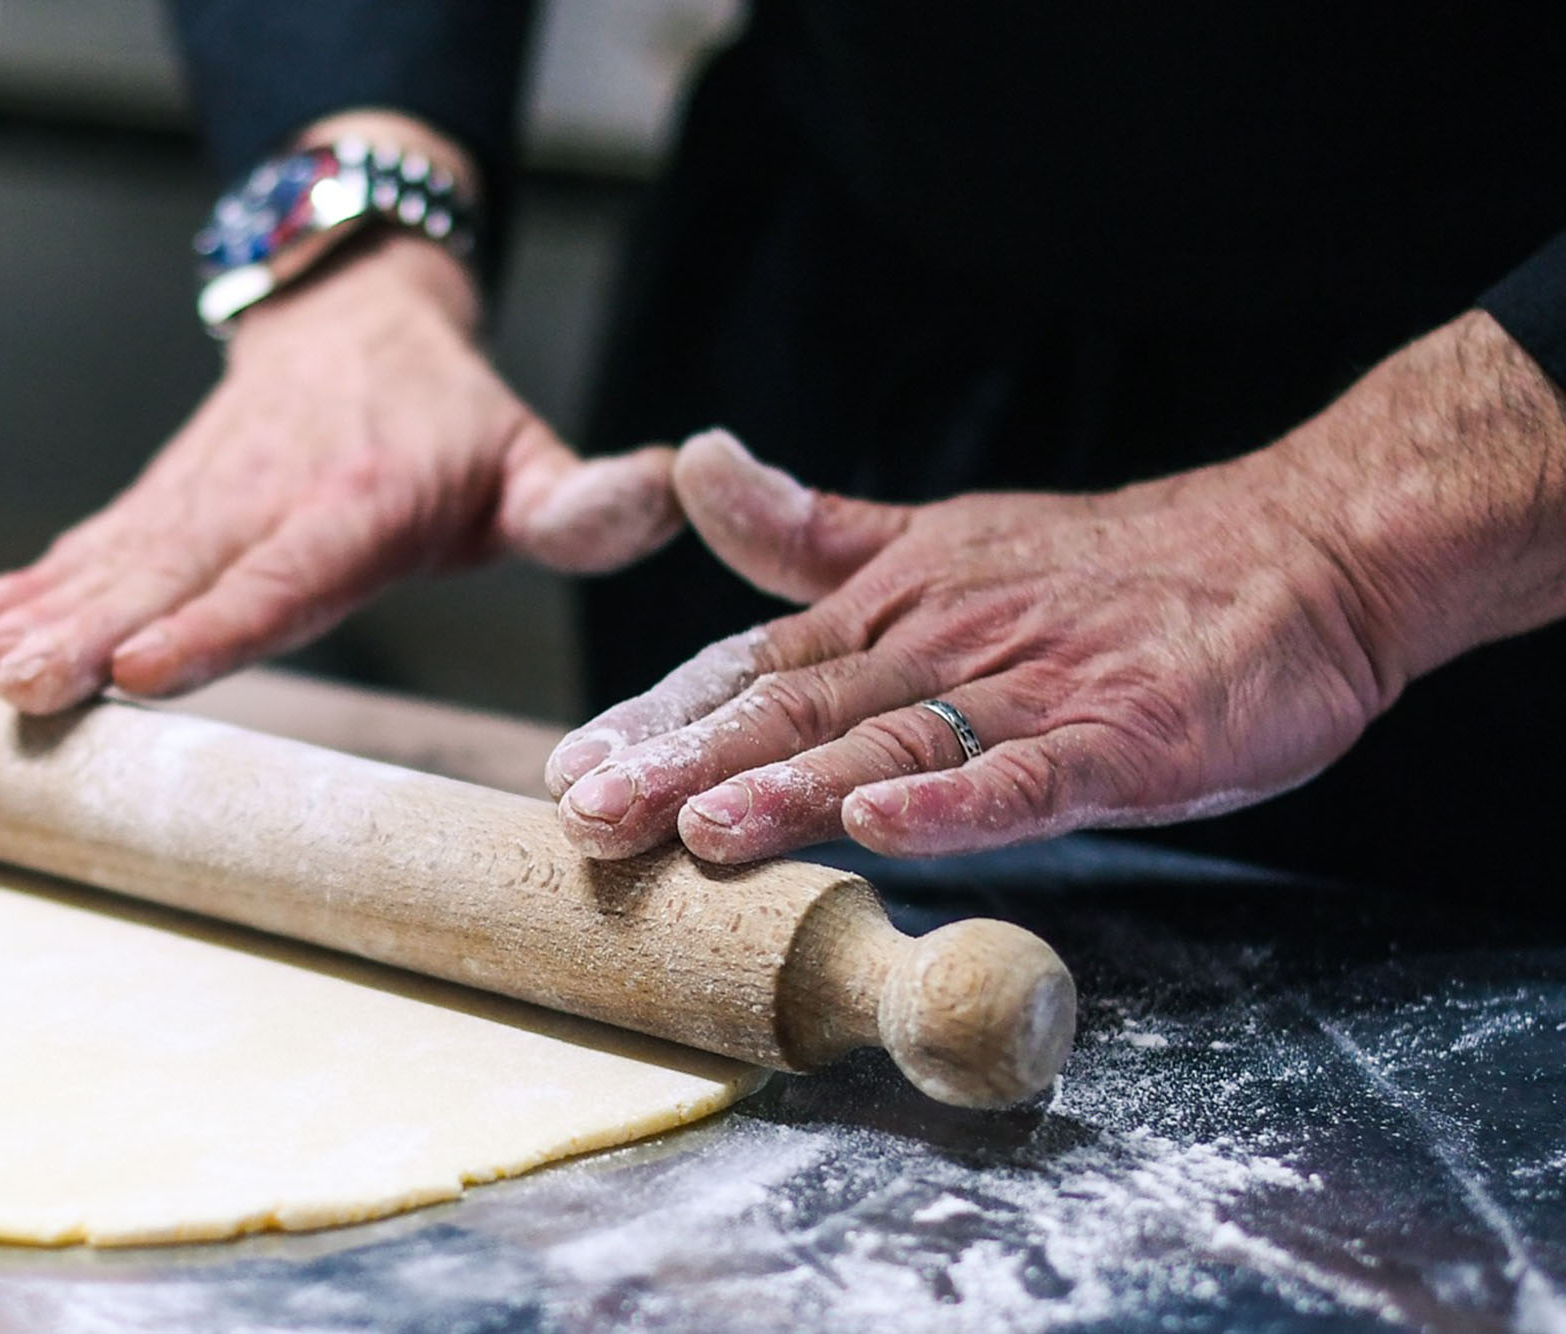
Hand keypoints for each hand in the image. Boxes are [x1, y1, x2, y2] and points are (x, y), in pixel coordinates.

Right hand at [0, 230, 677, 714]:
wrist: (356, 311)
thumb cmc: (449, 419)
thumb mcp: (528, 457)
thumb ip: (583, 501)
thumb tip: (662, 494)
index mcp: (362, 501)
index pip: (287, 572)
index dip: (218, 623)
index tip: (148, 668)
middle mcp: (270, 496)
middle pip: (177, 572)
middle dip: (99, 632)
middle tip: (31, 690)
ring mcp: (206, 492)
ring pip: (121, 556)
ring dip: (53, 612)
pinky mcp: (166, 493)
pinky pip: (99, 536)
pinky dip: (42, 578)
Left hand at [548, 310, 1565, 863]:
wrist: (1291, 555)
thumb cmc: (1105, 571)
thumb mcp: (937, 541)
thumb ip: (813, 531)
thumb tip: (696, 463)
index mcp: (889, 612)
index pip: (751, 664)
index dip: (660, 712)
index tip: (573, 758)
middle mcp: (938, 647)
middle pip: (796, 710)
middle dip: (684, 762)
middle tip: (589, 811)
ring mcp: (1028, 692)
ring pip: (892, 740)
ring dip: (796, 785)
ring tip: (703, 824)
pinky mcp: (1121, 737)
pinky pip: (1032, 775)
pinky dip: (962, 802)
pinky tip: (892, 827)